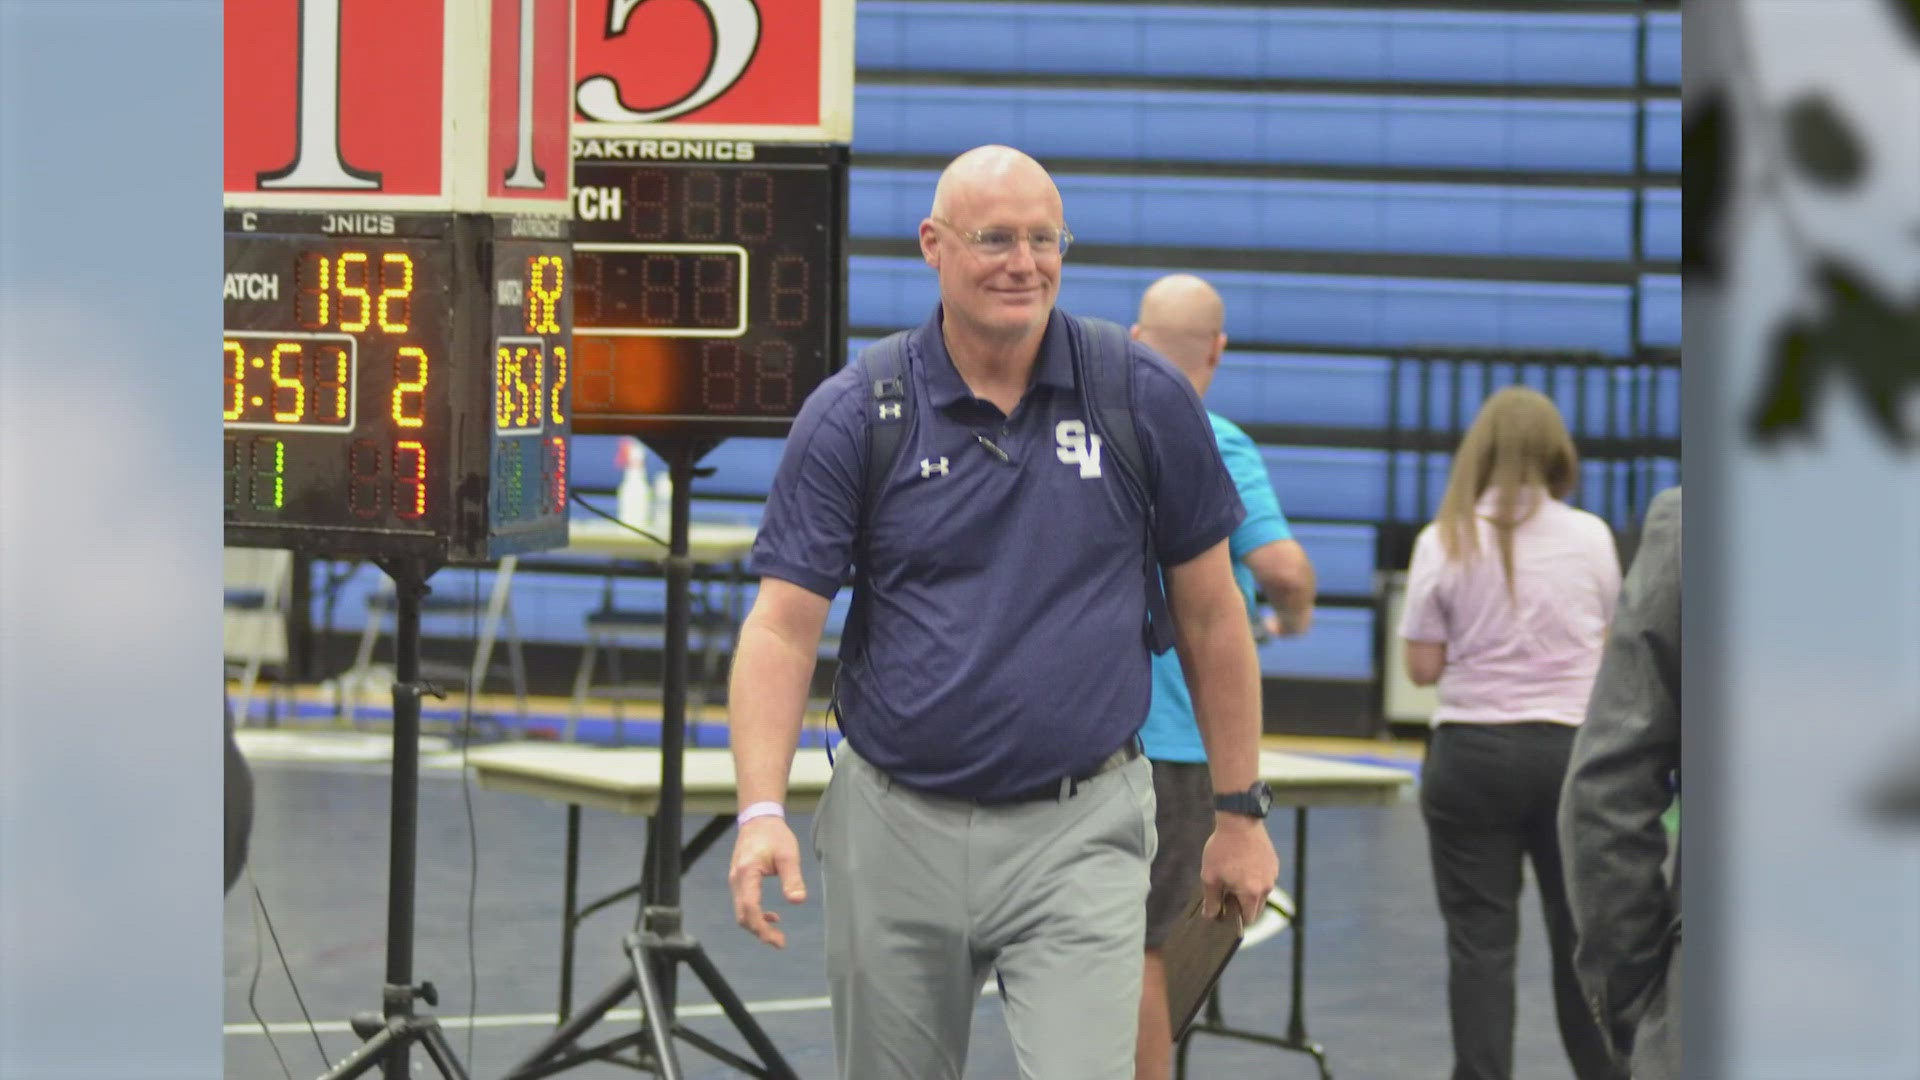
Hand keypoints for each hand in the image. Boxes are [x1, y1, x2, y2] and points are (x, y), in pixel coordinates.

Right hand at [728, 816, 807, 947]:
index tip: (778, 941)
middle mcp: (736, 880)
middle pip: (742, 916)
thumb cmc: (774, 835)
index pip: (750, 909)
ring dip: (757, 925)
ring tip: (777, 934)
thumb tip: (797, 901)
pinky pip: (743, 904)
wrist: (758, 819)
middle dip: (760, 932)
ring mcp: (735, 881)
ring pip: (741, 912)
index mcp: (747, 874)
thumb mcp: (788, 855)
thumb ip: (792, 878)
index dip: (763, 928)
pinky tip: (772, 917)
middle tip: (780, 942)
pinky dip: (755, 915)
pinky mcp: (739, 880)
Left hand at [1199, 816, 1277, 921]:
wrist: (1239, 821)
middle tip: (1226, 894)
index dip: (1236, 920)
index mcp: (1251, 893)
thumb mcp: (1210, 876)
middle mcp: (1266, 887)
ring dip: (1249, 891)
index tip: (1225, 913)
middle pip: (1256, 908)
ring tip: (1233, 876)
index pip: (1249, 919)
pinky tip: (1241, 866)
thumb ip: (1211, 900)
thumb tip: (1211, 916)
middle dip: (1242, 906)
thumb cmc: (1222, 849)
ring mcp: (1272, 875)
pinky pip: (1265, 879)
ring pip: (1261, 893)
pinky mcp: (1274, 864)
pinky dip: (1254, 878)